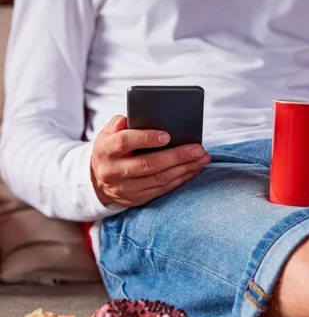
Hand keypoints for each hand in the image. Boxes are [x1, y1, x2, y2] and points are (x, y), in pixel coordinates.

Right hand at [91, 116, 209, 206]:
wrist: (98, 181)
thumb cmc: (110, 150)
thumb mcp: (107, 134)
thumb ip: (118, 123)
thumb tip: (132, 118)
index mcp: (106, 150)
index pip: (125, 142)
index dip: (146, 138)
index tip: (167, 135)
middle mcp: (114, 171)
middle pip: (148, 164)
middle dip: (176, 156)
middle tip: (198, 148)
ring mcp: (126, 188)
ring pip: (159, 179)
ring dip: (185, 168)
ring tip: (202, 158)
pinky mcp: (137, 198)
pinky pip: (163, 189)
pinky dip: (181, 179)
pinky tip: (194, 169)